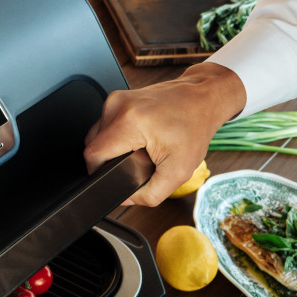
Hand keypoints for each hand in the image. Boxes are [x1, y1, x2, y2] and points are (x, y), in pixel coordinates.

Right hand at [84, 62, 246, 205]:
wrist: (203, 97)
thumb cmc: (195, 127)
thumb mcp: (178, 172)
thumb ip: (149, 195)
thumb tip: (125, 199)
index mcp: (130, 122)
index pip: (93, 155)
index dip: (100, 173)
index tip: (116, 176)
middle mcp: (118, 106)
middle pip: (93, 147)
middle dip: (110, 162)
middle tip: (136, 161)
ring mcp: (116, 99)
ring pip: (96, 137)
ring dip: (112, 149)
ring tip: (138, 149)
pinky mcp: (118, 98)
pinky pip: (105, 126)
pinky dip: (117, 138)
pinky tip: (136, 139)